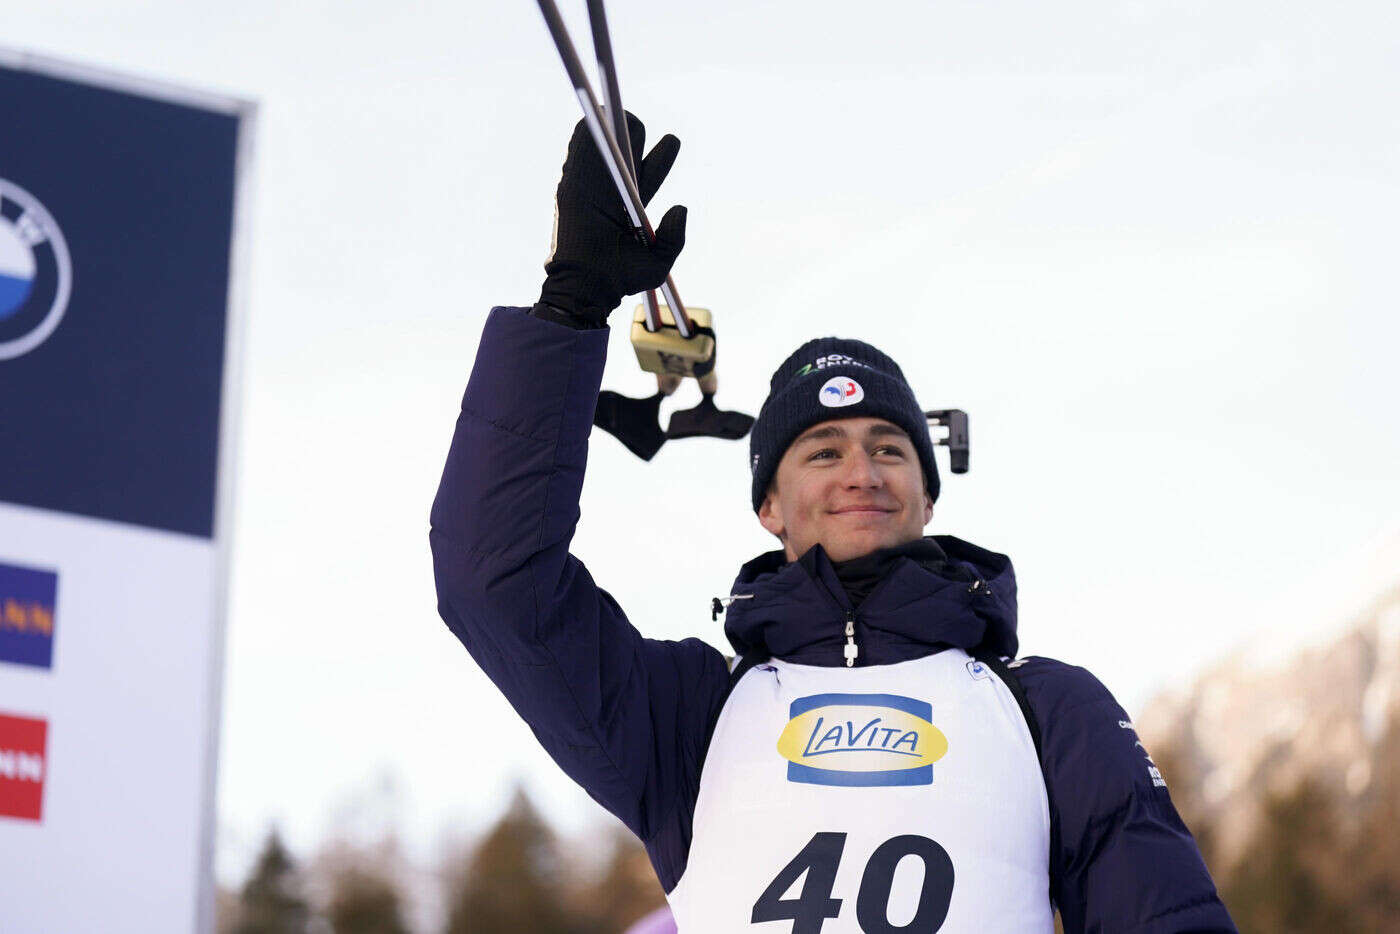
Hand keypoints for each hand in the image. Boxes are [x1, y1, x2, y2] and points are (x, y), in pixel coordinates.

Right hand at [538, 112, 686, 324]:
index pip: (651, 171)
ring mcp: (592, 187)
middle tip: (636, 126)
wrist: (588, 285)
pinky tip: (596, 119)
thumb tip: (680, 208)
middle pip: (627, 152)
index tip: (673, 141)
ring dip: (611, 127)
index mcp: (633, 205)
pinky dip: (587, 135)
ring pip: (604, 147)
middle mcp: (613, 192)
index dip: (664, 154)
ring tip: (615, 111)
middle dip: (633, 133)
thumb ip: (675, 238)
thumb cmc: (621, 278)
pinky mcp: (571, 185)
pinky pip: (579, 152)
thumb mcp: (658, 262)